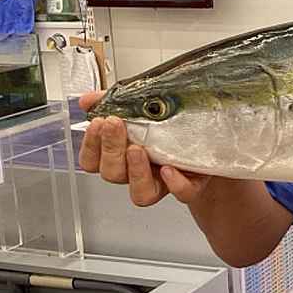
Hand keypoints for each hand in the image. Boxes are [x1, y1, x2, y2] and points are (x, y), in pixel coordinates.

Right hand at [78, 91, 210, 206]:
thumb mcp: (138, 106)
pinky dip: (175, 184)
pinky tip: (169, 169)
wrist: (204, 134)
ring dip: (136, 171)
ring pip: (141, 193)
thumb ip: (111, 101)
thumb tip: (88, 100)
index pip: (93, 161)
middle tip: (115, 124)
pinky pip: (182, 193)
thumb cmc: (166, 123)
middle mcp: (138, 173)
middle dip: (110, 148)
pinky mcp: (190, 185)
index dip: (91, 146)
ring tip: (137, 149)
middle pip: (113, 174)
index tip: (97, 123)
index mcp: (121, 156)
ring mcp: (163, 182)